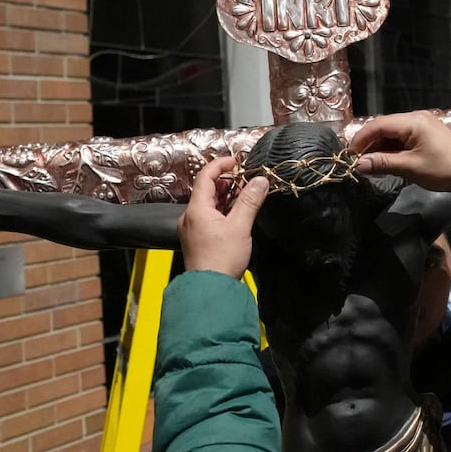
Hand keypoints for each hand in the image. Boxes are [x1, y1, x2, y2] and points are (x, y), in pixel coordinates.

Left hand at [178, 157, 268, 278]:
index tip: (237, 162)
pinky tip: (237, 213)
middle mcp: (190, 216)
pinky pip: (209, 216)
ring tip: (246, 195)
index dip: (221, 164)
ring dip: (226, 196)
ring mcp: (193, 228)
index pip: (205, 176)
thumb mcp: (240, 226)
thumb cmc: (221, 261)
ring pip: (209, 203)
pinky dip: (223, 210)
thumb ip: (250, 201)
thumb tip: (260, 181)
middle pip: (207, 189)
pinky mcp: (198, 239)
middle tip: (247, 180)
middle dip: (227, 181)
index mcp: (196, 209)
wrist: (211, 289)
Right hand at [348, 111, 450, 193]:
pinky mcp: (426, 132)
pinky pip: (403, 136)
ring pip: (392, 132)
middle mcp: (416, 116)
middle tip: (358, 162)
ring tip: (371, 164)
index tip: (349, 156)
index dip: (360, 140)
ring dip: (380, 147)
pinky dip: (392, 147)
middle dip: (369, 144)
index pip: (378, 125)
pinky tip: (387, 160)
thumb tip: (358, 165)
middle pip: (384, 126)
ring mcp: (422, 123)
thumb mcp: (409, 168)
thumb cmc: (442, 170)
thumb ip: (382, 163)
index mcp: (413, 121)